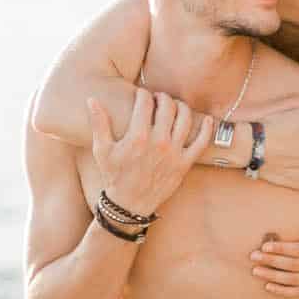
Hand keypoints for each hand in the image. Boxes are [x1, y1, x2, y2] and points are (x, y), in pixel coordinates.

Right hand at [88, 88, 215, 218]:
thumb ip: (98, 123)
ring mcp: (174, 153)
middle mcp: (158, 142)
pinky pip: (202, 142)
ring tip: (175, 106)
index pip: (145, 102)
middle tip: (158, 99)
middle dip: (162, 97)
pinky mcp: (184, 164)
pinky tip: (206, 119)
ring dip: (181, 106)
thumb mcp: (102, 150)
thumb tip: (92, 99)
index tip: (142, 95)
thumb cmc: (114, 175)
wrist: (129, 204)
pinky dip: (206, 128)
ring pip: (185, 118)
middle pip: (167, 106)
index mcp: (138, 136)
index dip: (143, 94)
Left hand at [250, 214, 298, 296]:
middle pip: (292, 265)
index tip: (265, 246)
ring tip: (256, 271)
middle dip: (271, 261)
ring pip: (293, 280)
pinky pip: (298, 293)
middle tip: (253, 256)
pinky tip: (267, 286)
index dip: (282, 248)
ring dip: (273, 276)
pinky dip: (282, 291)